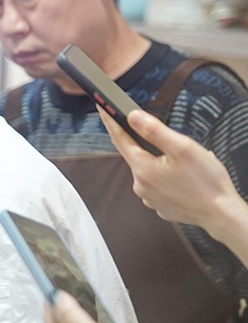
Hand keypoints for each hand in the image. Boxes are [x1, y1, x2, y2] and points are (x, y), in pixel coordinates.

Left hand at [102, 109, 245, 234]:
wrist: (221, 214)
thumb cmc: (206, 182)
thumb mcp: (183, 148)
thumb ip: (155, 131)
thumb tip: (133, 117)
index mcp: (142, 169)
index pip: (120, 139)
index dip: (111, 122)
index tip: (102, 108)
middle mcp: (140, 185)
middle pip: (137, 155)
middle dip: (151, 145)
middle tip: (176, 144)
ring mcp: (149, 198)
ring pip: (150, 171)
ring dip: (163, 163)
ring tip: (188, 165)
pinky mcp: (160, 205)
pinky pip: (159, 185)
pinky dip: (169, 178)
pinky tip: (186, 178)